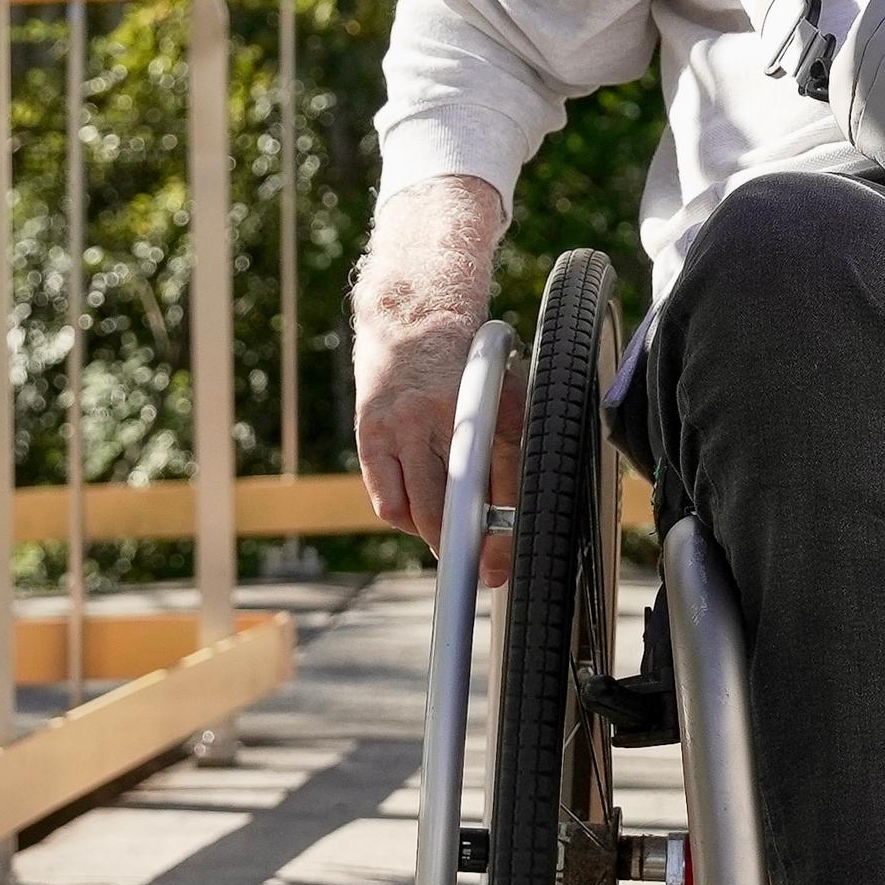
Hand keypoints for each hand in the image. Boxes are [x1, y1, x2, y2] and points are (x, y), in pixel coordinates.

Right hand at [353, 178, 512, 585]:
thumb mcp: (508, 397)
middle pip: (448, 507)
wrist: (415, 313)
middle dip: (462, 549)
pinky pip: (384, 498)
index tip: (495, 572)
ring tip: (449, 538)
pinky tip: (417, 513)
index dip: (495, 538)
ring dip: (430, 535)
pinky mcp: (369, 433)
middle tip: (477, 571)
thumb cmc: (472, 364)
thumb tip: (515, 524)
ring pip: (411, 511)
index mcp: (484, 408)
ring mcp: (400, 427)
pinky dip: (402, 516)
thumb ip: (514, 454)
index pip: (495, 489)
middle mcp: (440, 419)